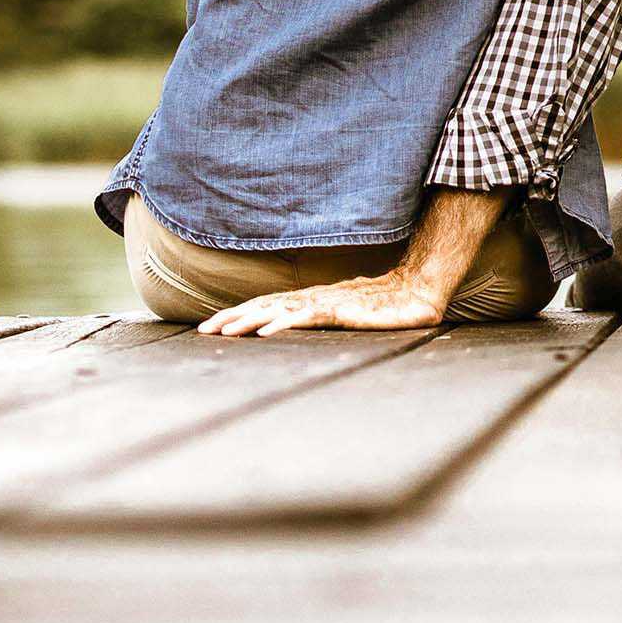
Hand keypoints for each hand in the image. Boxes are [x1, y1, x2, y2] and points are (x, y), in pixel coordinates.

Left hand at [199, 269, 448, 336]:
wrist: (419, 291)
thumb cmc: (386, 306)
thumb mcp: (349, 315)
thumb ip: (328, 319)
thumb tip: (304, 327)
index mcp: (313, 300)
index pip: (268, 305)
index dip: (239, 314)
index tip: (212, 327)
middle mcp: (315, 298)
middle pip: (265, 305)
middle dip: (232, 317)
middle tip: (203, 331)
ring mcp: (327, 302)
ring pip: (279, 310)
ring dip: (249, 320)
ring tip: (223, 332)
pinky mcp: (343, 310)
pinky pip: (308, 316)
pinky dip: (284, 322)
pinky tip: (266, 331)